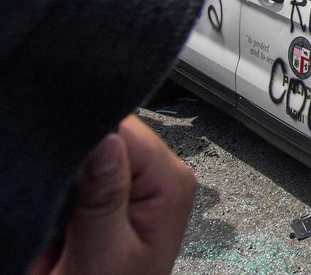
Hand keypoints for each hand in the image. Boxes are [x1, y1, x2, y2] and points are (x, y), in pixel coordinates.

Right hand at [29, 115, 195, 274]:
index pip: (126, 129)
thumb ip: (104, 197)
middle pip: (109, 135)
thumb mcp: (102, 257)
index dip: (87, 141)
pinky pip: (82, 175)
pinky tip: (63, 222)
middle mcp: (160, 175)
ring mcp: (136, 184)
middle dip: (76, 161)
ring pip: (91, 152)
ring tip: (65, 223)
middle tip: (63, 208)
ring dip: (68, 178)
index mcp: (171, 182)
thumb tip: (106, 139)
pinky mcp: (112, 195)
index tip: (65, 170)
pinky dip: (65, 192)